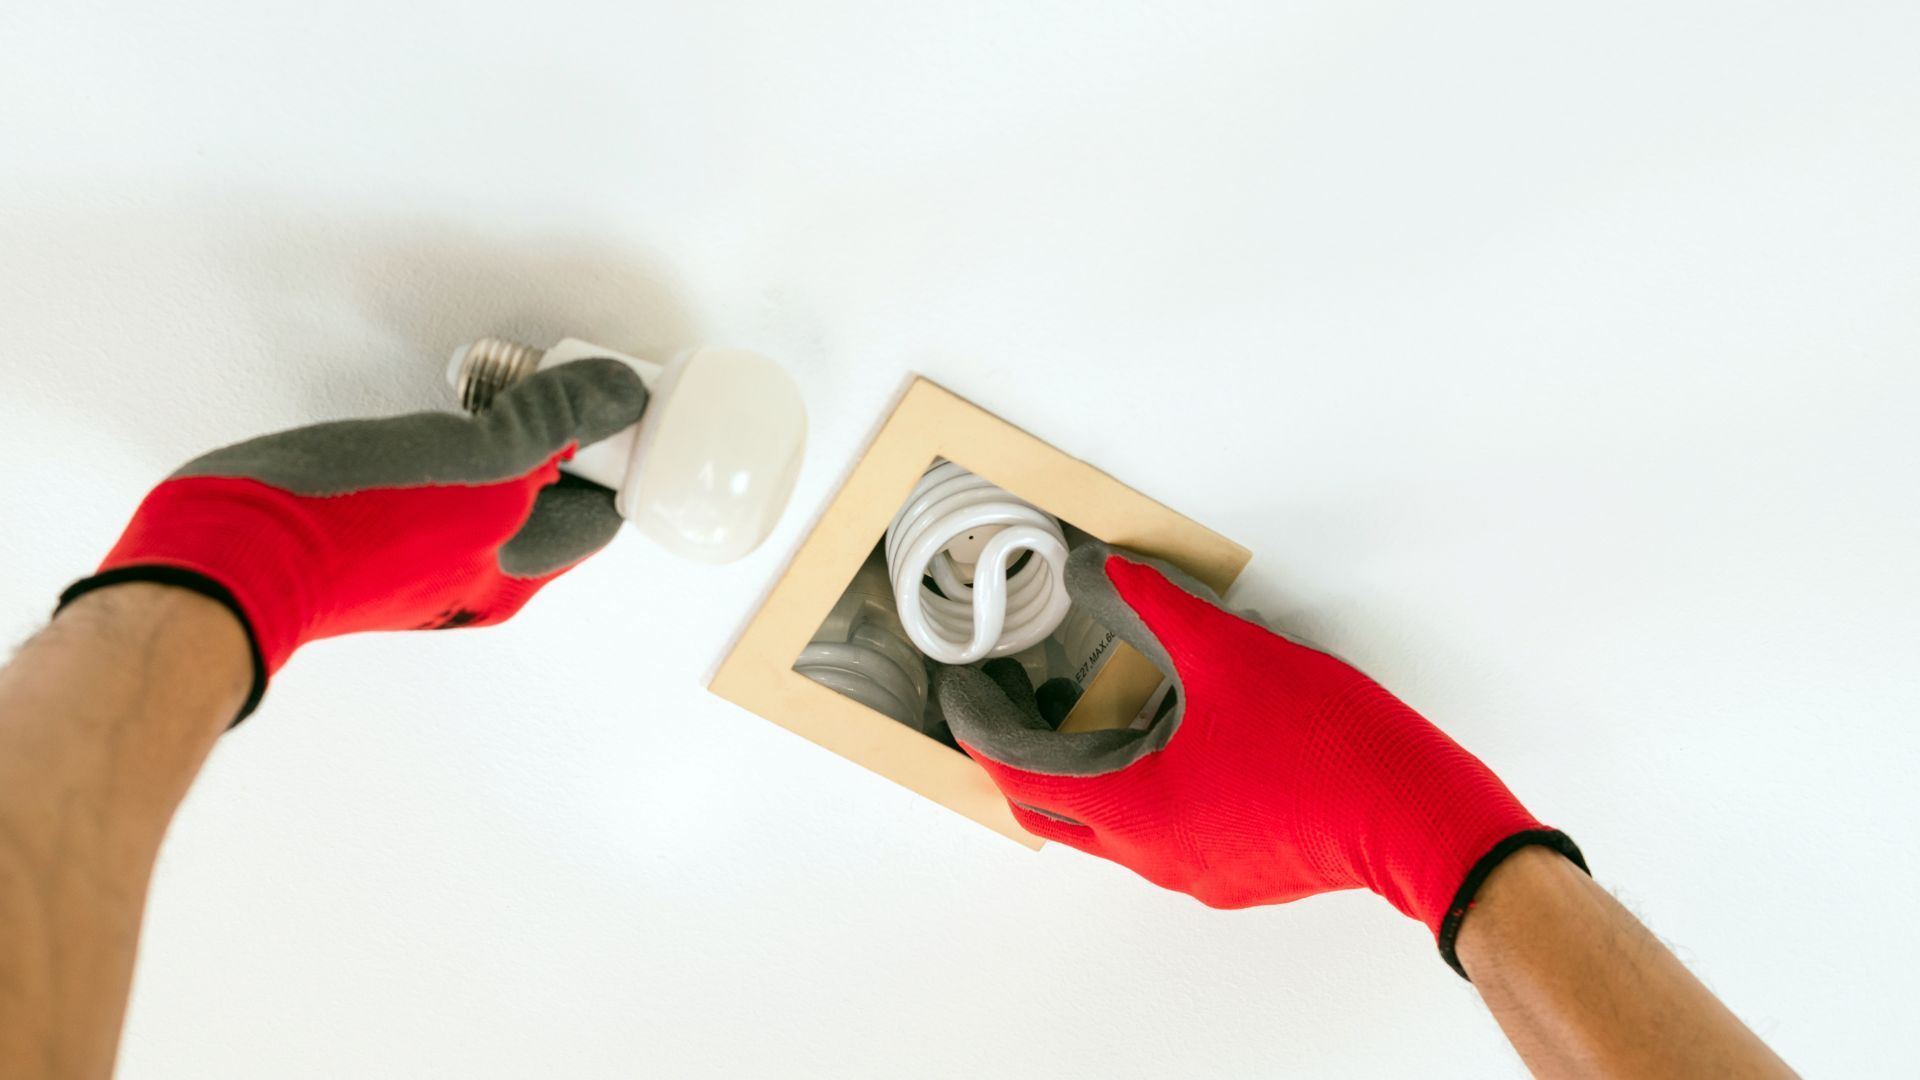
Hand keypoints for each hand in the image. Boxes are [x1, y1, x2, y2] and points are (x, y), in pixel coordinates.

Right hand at [61, 358, 647, 721]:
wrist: (229, 553)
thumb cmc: (356, 517)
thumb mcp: (476, 459)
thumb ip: (552, 423)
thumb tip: (622, 395)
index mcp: (517, 571)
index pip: (601, 511)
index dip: (616, 451)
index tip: (607, 395)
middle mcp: (479, 581)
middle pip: (552, 504)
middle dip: (561, 443)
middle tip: (547, 383)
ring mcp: (424, 568)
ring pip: (494, 498)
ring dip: (505, 448)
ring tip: (493, 395)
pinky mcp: (371, 547)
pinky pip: (439, 497)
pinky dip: (452, 459)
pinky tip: (432, 426)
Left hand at [935, 541, 1583, 973]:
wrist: (1420, 818)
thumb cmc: (1333, 748)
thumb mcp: (1230, 652)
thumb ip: (1151, 603)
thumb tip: (1096, 569)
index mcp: (1135, 807)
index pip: (1019, 775)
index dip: (979, 727)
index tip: (962, 691)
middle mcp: (1152, 854)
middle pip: (1050, 811)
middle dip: (1016, 755)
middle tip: (1006, 699)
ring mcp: (1192, 872)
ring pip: (1105, 825)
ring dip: (1081, 772)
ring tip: (1080, 707)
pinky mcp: (1232, 872)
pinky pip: (1157, 832)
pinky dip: (1135, 788)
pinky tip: (1166, 737)